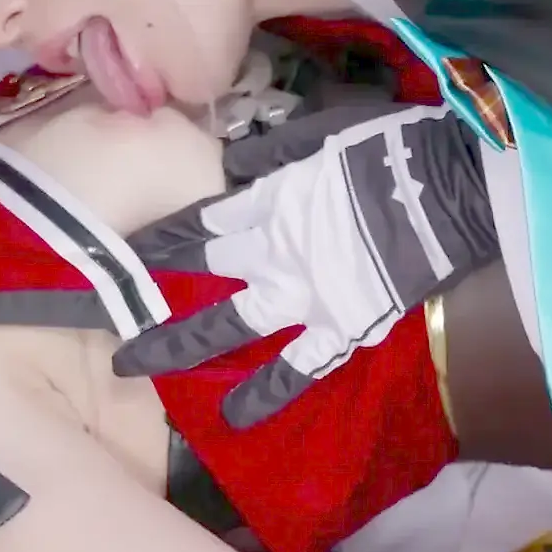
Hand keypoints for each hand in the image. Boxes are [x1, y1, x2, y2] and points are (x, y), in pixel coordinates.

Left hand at [112, 104, 498, 426]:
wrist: (453, 194)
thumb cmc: (395, 151)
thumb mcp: (329, 132)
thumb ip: (274, 150)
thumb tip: (230, 164)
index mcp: (270, 199)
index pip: (198, 222)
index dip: (159, 238)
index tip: (119, 250)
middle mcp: (273, 250)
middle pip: (198, 272)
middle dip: (149, 289)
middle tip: (99, 312)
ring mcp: (303, 294)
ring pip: (228, 323)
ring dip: (178, 344)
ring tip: (129, 365)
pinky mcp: (340, 326)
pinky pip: (298, 367)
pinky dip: (267, 393)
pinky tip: (234, 419)